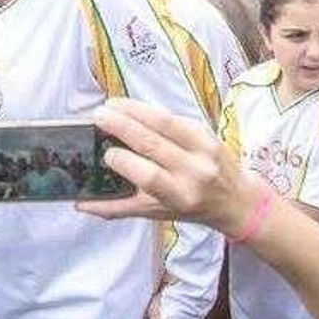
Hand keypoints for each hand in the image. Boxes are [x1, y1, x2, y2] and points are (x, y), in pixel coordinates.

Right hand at [76, 98, 265, 235]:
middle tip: (99, 115)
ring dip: (134, 109)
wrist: (238, 200)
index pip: (149, 176)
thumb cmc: (192, 208)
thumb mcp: (156, 213)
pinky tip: (132, 107)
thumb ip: (118, 208)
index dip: (125, 162)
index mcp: (180, 197)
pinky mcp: (207, 132)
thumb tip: (80, 204)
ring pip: (165, 122)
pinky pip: (175, 117)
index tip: (106, 154)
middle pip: (153, 143)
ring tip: (111, 104)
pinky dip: (150, 110)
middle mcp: (194, 173)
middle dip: (122, 125)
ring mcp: (204, 149)